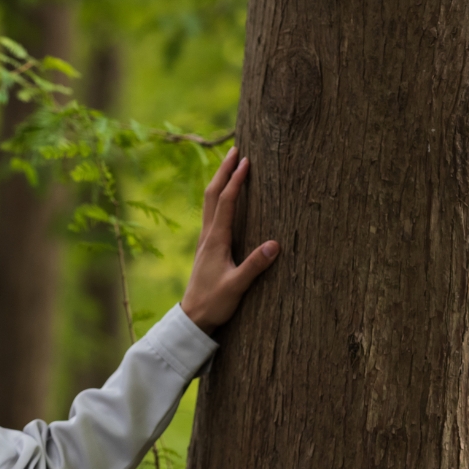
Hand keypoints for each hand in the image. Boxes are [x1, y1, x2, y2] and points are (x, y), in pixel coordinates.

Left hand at [180, 148, 278, 334]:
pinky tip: (224, 197)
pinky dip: (218, 197)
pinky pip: (211, 214)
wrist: (192, 318)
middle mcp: (207, 236)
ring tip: (230, 164)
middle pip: (212, 195)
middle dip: (224, 171)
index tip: (246, 160)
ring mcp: (205, 241)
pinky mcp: (206, 248)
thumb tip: (276, 244)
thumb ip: (254, 266)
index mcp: (215, 241)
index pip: (225, 202)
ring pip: (209, 203)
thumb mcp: (236, 287)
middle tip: (235, 149)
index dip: (236, 180)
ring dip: (219, 181)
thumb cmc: (213, 303)